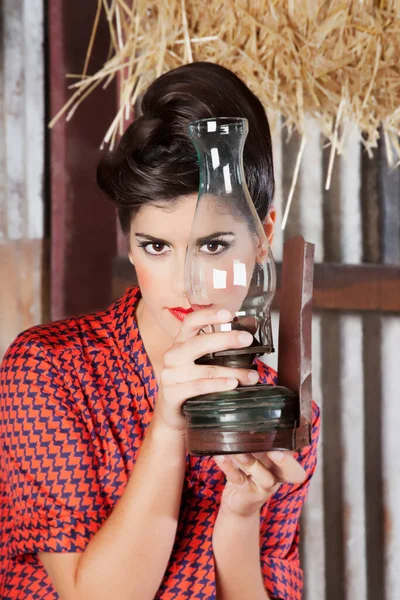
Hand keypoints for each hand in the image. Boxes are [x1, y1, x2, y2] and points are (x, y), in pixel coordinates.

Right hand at [153, 308, 259, 433]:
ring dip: (232, 372)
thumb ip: (216, 352)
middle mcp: (173, 356)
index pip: (191, 322)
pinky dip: (218, 385)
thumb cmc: (190, 385)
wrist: (172, 415)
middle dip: (226, 340)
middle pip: (199, 343)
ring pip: (206, 370)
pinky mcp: (171, 394)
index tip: (228, 313)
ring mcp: (170, 375)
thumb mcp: (199, 364)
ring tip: (251, 375)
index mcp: (181, 343)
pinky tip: (232, 385)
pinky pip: (198, 387)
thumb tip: (246, 342)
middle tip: (247, 339)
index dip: (208, 315)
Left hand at [214, 450, 306, 517]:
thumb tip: (250, 417)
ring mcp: (263, 488)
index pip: (299, 461)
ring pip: (261, 473)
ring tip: (237, 449)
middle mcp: (277, 478)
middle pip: (292, 473)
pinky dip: (228, 467)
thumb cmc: (249, 474)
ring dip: (249, 460)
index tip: (288, 441)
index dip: (297, 455)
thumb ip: (259, 443)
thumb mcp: (258, 458)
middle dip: (285, 461)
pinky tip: (220, 456)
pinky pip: (238, 478)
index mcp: (283, 467)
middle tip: (275, 451)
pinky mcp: (247, 493)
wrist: (237, 503)